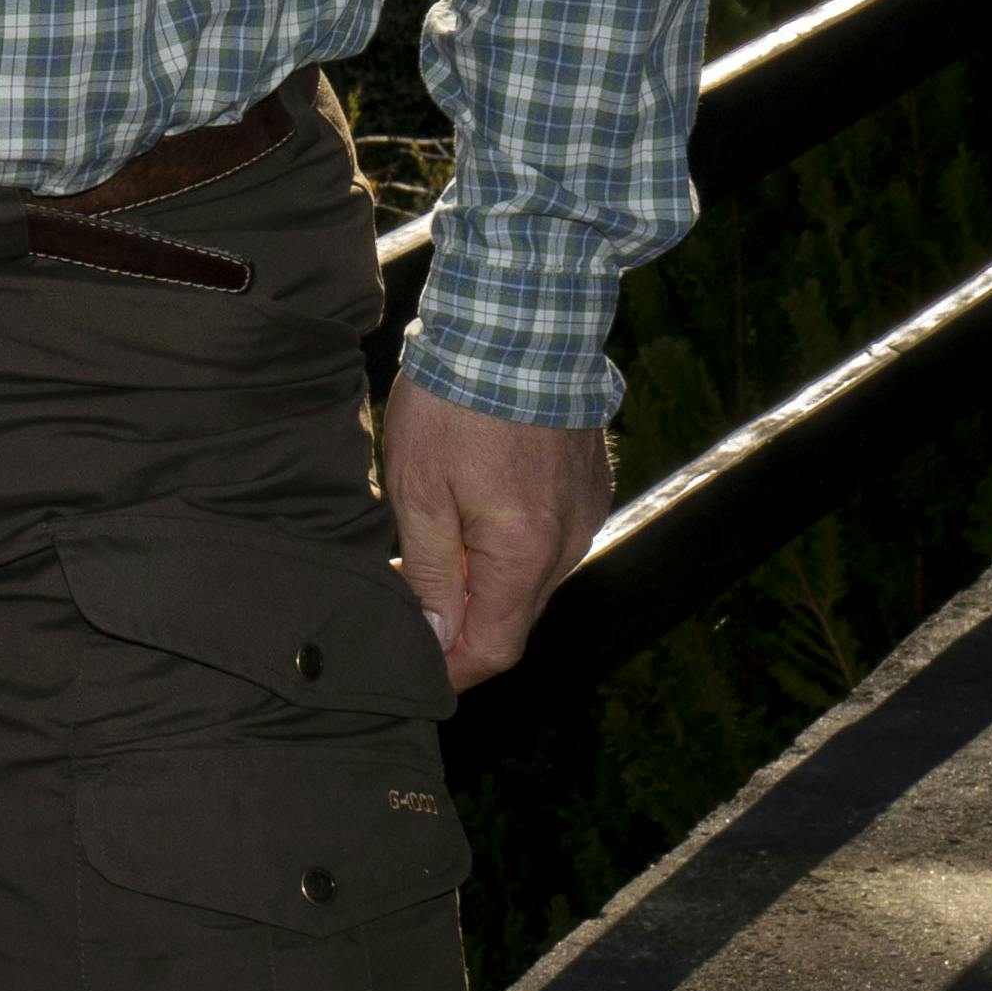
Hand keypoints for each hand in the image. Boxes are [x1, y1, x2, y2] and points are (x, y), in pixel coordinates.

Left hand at [384, 378, 612, 689]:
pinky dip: (509, 547)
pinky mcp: (587, 487)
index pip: (494, 647)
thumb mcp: (419, 488)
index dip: (451, 667)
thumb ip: (434, 570)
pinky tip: (469, 517)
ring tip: (428, 556)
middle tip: (404, 605)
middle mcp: (569, 544)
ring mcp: (585, 514)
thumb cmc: (456, 402)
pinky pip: (548, 541)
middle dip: (461, 624)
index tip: (411, 667)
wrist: (518, 323)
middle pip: (514, 617)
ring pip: (530, 579)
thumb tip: (436, 635)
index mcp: (526, 553)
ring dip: (485, 582)